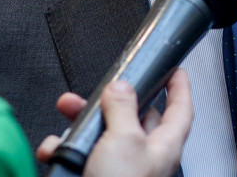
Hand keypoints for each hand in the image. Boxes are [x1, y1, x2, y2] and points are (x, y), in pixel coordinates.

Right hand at [36, 69, 192, 176]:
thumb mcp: (124, 139)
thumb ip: (123, 108)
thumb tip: (121, 88)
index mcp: (164, 145)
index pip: (181, 109)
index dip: (180, 87)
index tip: (176, 70)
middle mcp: (145, 157)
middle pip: (134, 119)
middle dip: (112, 102)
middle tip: (97, 90)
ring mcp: (121, 170)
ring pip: (103, 137)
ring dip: (81, 126)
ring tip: (66, 113)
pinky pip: (81, 158)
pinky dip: (66, 151)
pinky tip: (55, 150)